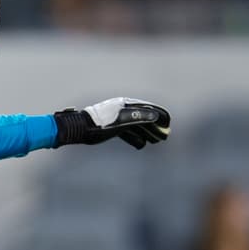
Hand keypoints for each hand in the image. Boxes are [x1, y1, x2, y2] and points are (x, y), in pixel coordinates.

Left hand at [54, 97, 170, 148]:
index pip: (147, 109)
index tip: (169, 124)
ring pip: (136, 126)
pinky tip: (141, 145)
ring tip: (156, 141)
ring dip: (147, 133)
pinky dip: (135, 138)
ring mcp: (117, 118)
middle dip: (155, 127)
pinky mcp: (111, 127)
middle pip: (143, 118)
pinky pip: (128, 132)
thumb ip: (139, 118)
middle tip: (165, 137)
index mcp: (126, 105)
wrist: (79, 129)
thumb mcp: (120, 122)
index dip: (160, 116)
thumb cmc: (99, 124)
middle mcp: (123, 109)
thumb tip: (156, 116)